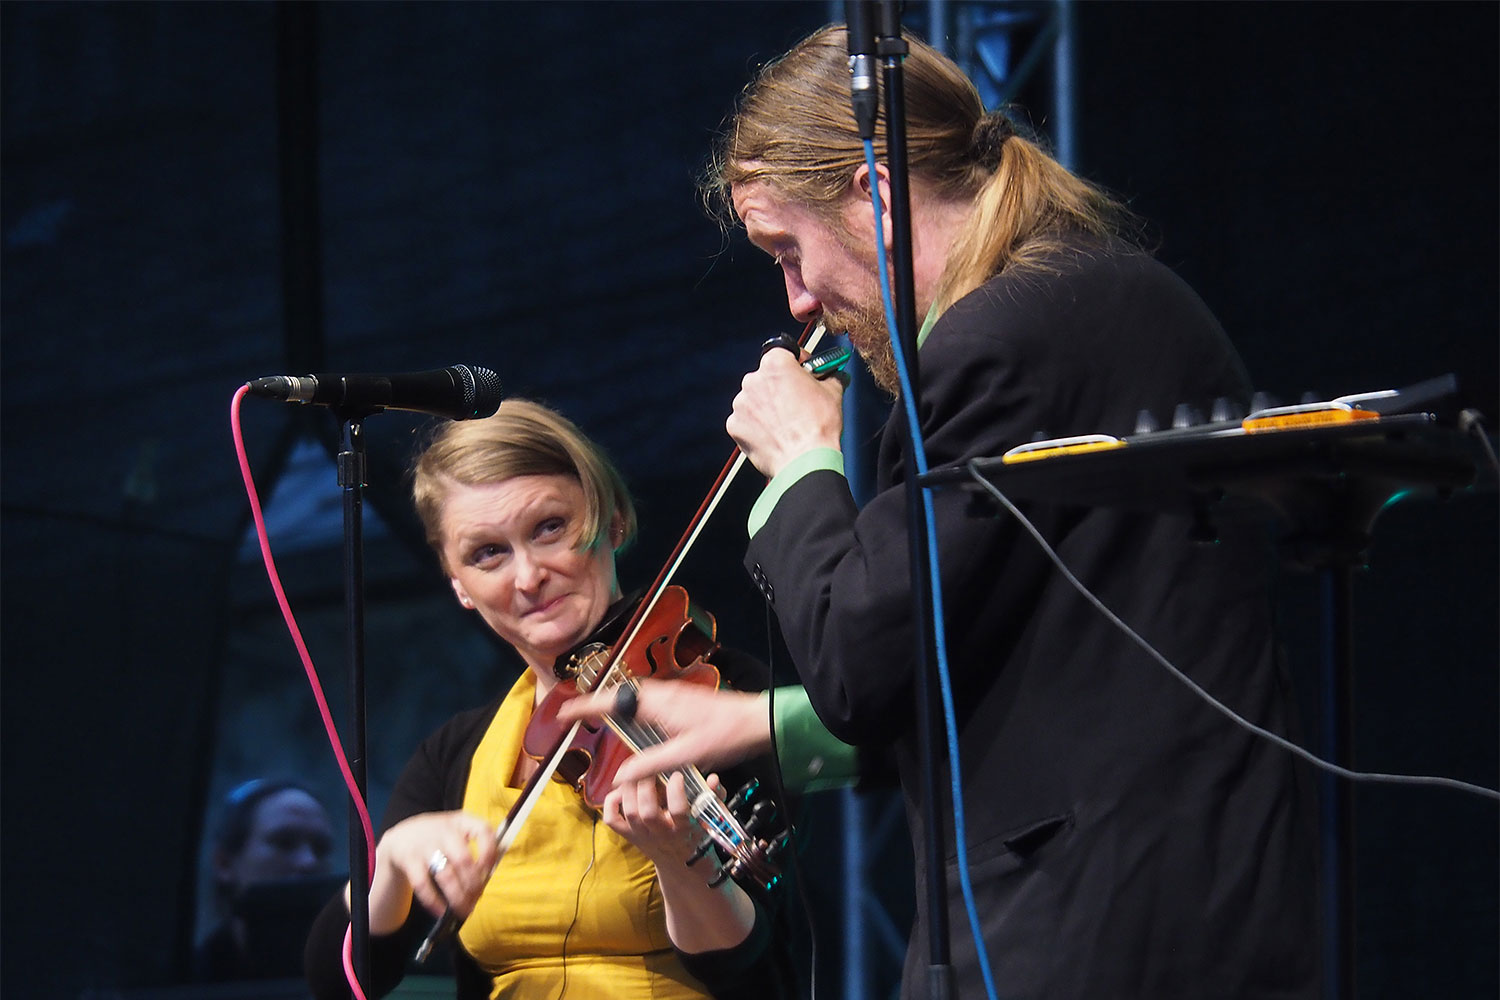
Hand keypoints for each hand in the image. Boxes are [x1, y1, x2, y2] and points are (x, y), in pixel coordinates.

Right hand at [371, 811, 497, 925]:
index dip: (490, 852)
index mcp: (462, 822)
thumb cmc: (438, 839)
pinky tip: (441, 911)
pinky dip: (434, 901)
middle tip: (476, 899)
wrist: (401, 836)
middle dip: (473, 884)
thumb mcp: (457, 833)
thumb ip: (473, 853)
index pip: (483, 830)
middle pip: (464, 859)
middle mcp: (444, 831)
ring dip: (457, 897)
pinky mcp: (409, 859)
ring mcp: (425, 844)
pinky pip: (423, 884)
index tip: (490, 870)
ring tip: (463, 911)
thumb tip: (483, 885)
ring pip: (446, 875)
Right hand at [554, 678, 772, 784]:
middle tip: (575, 716)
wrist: (757, 720)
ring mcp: (671, 694)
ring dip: (613, 704)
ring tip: (596, 717)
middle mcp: (661, 693)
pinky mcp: (680, 699)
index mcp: (657, 703)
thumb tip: (619, 777)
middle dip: (595, 703)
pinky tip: (633, 722)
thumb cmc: (725, 735)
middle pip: (618, 694)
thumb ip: (650, 765)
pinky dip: (630, 707)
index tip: (564, 713)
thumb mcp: (685, 755)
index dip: (585, 707)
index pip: (611, 701)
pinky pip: (645, 699)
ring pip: (632, 696)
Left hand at [601, 770, 711, 867]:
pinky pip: (612, 820)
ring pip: (630, 812)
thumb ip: (713, 797)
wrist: (679, 864)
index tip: (678, 776)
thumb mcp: (708, 817)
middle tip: (651, 768)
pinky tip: (621, 791)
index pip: (678, 811)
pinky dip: (611, 802)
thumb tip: (713, 779)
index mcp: (683, 829)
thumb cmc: (695, 834)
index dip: (676, 791)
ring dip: (630, 789)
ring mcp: (641, 836)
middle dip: (647, 785)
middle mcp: (661, 834)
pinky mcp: (628, 835)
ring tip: (637, 775)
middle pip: (647, 811)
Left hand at [727, 348, 844, 478]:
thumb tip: (835, 375)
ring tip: (785, 423)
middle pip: (767, 377)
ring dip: (767, 407)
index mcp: (775, 364)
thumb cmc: (818, 426)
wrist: (804, 461)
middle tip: (797, 401)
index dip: (797, 362)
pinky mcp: (734, 426)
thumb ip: (830, 377)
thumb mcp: (833, 393)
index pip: (784, 352)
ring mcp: (741, 403)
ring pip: (754, 399)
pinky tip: (773, 434)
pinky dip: (756, 425)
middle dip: (780, 386)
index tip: (803, 371)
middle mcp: (753, 380)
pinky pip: (746, 420)